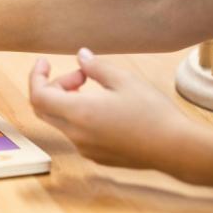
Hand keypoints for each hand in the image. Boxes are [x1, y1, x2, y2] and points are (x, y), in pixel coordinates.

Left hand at [28, 48, 191, 168]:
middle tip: (81, 75)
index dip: (35, 76)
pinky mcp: (95, 156)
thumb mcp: (124, 81)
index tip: (44, 62)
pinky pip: (76, 133)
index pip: (37, 95)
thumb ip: (96, 67)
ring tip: (98, 89)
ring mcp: (84, 148)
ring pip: (60, 120)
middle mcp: (75, 134)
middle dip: (54, 86)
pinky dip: (79, 116)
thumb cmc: (153, 112)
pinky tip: (106, 109)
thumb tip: (80, 56)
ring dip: (68, 101)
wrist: (177, 149)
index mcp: (78, 113)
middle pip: (44, 108)